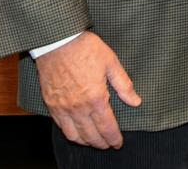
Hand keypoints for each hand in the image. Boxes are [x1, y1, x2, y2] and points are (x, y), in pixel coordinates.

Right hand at [35, 31, 141, 149]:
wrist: (58, 41)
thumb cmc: (85, 49)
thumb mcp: (111, 63)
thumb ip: (124, 85)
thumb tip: (136, 101)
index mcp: (96, 98)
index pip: (107, 127)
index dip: (114, 138)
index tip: (118, 143)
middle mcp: (79, 107)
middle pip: (91, 135)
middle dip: (101, 143)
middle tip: (108, 145)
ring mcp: (63, 108)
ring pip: (75, 135)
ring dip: (86, 142)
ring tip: (94, 142)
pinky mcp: (51, 105)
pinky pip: (61, 127)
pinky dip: (70, 134)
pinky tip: (76, 133)